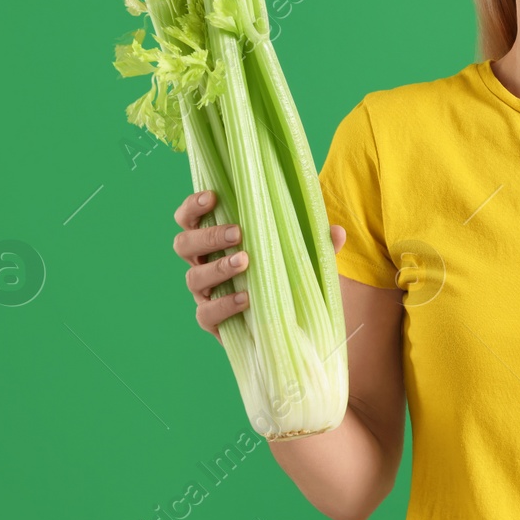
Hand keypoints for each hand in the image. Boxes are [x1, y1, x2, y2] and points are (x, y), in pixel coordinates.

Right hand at [171, 189, 347, 341]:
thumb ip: (317, 242)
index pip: (189, 218)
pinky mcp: (213, 321)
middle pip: (183, 244)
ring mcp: (205, 293)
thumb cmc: (288, 274)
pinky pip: (206, 314)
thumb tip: (336, 232)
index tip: (212, 196)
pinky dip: (224, 305)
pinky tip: (246, 299)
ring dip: (217, 267)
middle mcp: (203, 263)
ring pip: (193, 277)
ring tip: (245, 262)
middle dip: (208, 235)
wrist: (289, 323)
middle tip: (238, 233)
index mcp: (217, 239)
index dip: (193, 206)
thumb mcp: (304, 254)